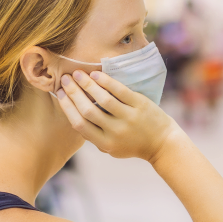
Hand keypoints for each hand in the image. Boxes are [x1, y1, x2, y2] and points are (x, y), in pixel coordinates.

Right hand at [56, 70, 181, 161]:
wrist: (162, 144)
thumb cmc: (133, 144)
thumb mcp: (111, 148)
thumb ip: (94, 136)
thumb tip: (73, 113)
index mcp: (105, 144)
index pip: (79, 124)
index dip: (67, 107)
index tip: (60, 93)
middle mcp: (115, 132)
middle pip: (87, 110)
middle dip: (73, 92)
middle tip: (65, 79)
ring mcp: (129, 118)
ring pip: (102, 99)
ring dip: (87, 84)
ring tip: (78, 73)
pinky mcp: (140, 106)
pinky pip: (120, 91)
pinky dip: (106, 81)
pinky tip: (96, 74)